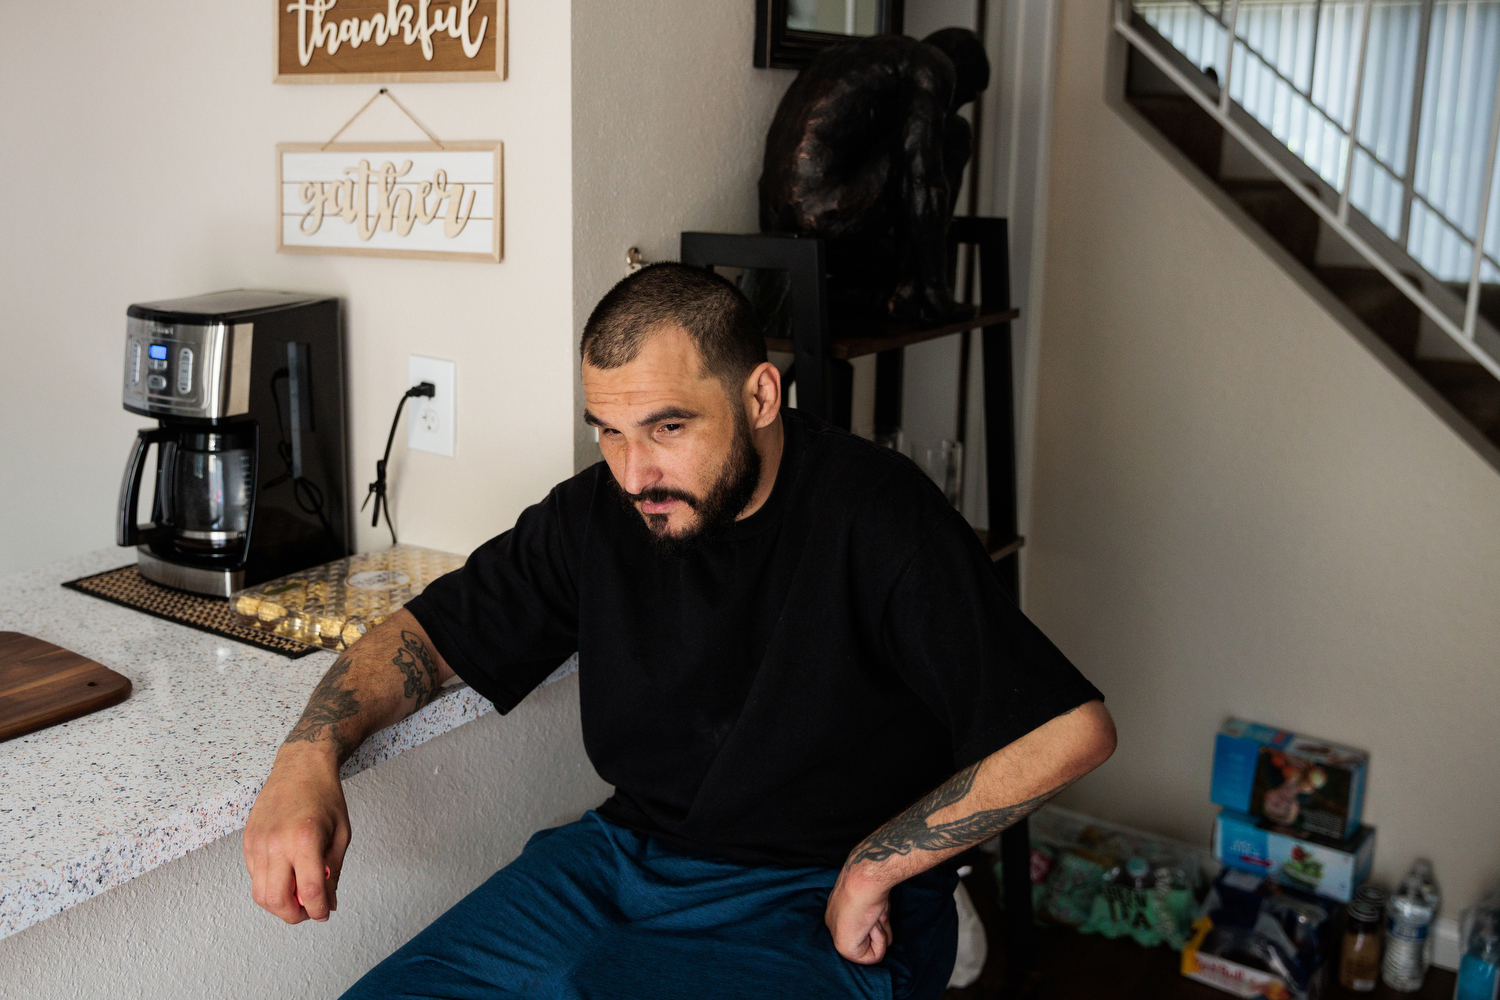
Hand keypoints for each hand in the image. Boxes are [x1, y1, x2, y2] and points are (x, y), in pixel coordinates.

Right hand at [243, 744, 350, 923]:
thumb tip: (327, 903)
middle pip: (277, 901)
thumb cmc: (325, 797)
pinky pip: (254, 877)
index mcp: (305, 840)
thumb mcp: (342, 834)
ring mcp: (258, 843)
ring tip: (298, 894)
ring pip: (260, 894)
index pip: (309, 892)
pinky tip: (286, 875)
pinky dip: (269, 885)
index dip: (318, 911)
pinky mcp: (248, 841)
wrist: (300, 767)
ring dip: (279, 904)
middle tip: (309, 910)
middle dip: (294, 915)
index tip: (324, 913)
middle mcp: (277, 843)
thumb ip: (332, 871)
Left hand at [825, 868, 893, 963]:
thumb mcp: (872, 902)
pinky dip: (880, 940)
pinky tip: (870, 923)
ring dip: (881, 931)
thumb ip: (873, 919)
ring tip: (872, 915)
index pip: (860, 927)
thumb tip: (882, 930)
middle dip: (879, 927)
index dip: (876, 920)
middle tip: (874, 911)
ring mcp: (837, 937)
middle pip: (867, 938)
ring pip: (873, 949)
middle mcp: (834, 925)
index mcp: (837, 912)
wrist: (864, 881)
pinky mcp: (845, 949)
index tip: (874, 906)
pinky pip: (874, 957)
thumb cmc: (869, 883)